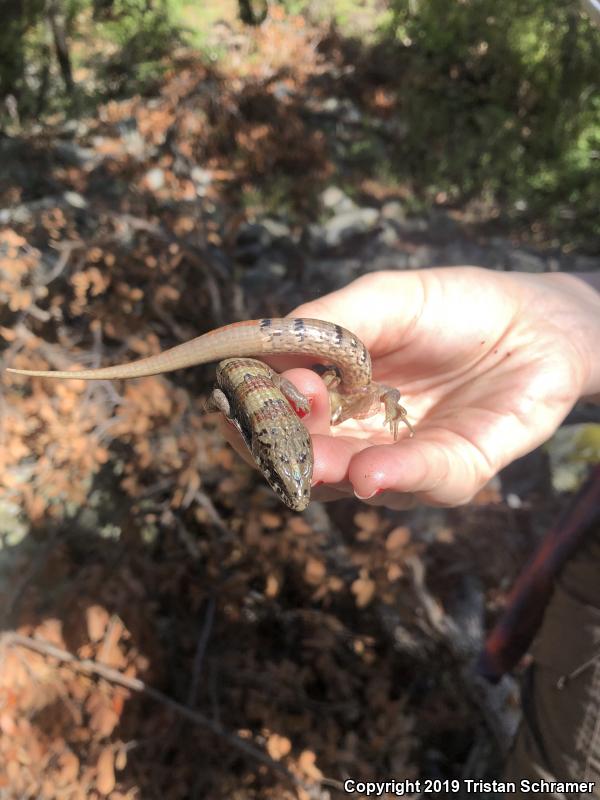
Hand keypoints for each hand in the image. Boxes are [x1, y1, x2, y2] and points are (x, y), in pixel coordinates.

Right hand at [223, 267, 599, 508]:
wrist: (538, 321)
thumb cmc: (455, 306)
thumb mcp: (384, 299)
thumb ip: (329, 323)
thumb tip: (269, 359)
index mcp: (333, 391)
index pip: (279, 411)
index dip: (256, 407)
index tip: (239, 395)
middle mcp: (359, 433)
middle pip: (306, 456)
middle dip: (286, 448)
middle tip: (270, 433)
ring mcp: (403, 458)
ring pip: (355, 480)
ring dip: (332, 471)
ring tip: (317, 461)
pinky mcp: (455, 472)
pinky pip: (424, 480)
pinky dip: (397, 475)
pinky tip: (372, 471)